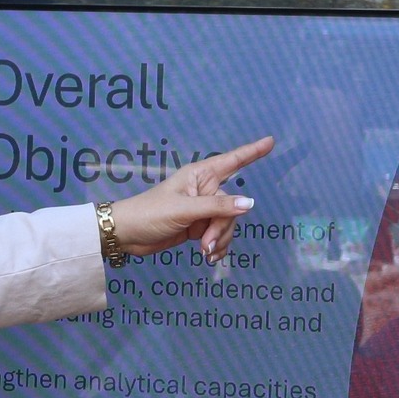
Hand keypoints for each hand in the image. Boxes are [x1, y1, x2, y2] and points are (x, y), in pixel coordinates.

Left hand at [108, 136, 274, 262]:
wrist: (128, 235)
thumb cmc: (151, 213)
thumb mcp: (185, 209)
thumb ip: (217, 207)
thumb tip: (249, 204)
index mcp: (200, 175)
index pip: (232, 161)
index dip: (252, 152)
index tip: (270, 141)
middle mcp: (204, 189)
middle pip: (232, 206)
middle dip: (223, 227)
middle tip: (206, 242)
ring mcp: (202, 209)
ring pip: (227, 224)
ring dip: (219, 240)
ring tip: (204, 251)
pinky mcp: (199, 226)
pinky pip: (219, 235)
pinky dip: (216, 247)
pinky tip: (208, 256)